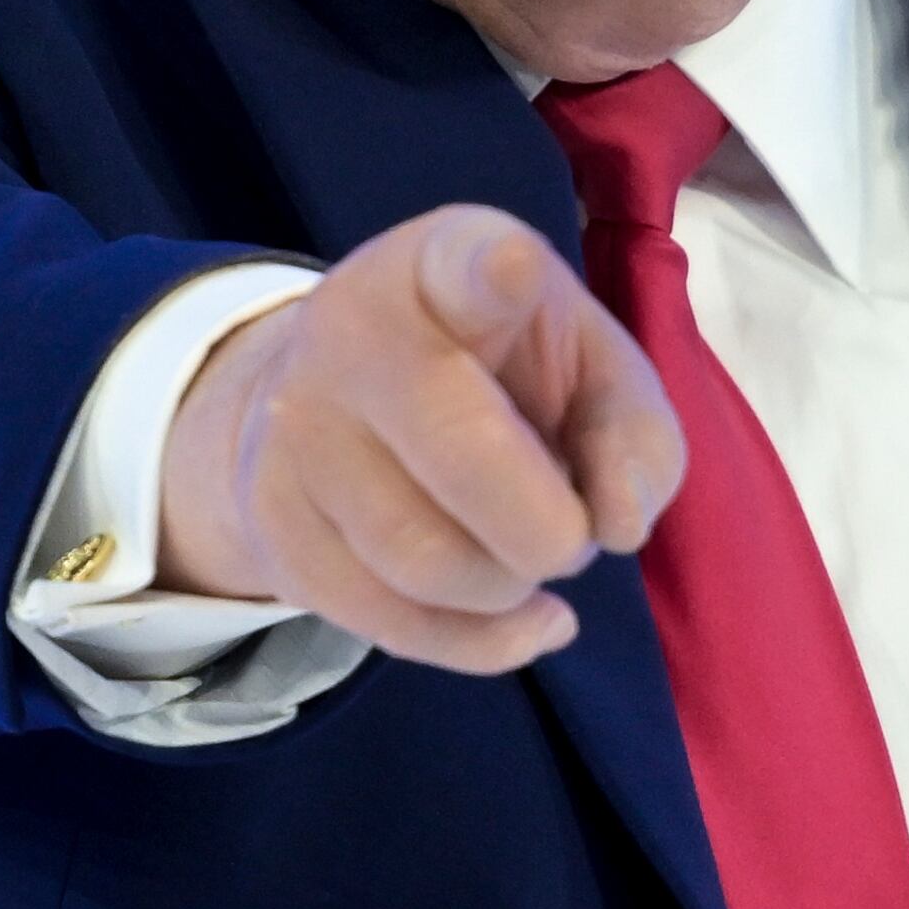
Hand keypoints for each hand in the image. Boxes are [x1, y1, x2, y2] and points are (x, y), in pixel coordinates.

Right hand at [158, 203, 685, 672]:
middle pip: (464, 458)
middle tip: (570, 532)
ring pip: (428, 562)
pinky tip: (521, 618)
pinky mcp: (274, 528)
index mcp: (441, 268)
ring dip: (511, 586)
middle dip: (551, 528)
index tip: (510, 270)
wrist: (321, 395)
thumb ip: (635, 431)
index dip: (489, 274)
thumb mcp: (585, 365)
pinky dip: (482, 642)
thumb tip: (618, 525)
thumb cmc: (490, 369)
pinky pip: (394, 625)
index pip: (461, 266)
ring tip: (524, 555)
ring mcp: (297, 434)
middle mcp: (350, 335)